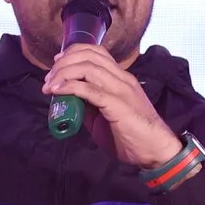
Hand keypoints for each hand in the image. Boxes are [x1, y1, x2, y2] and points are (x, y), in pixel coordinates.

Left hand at [42, 44, 178, 168]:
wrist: (156, 152)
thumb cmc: (133, 137)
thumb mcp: (106, 116)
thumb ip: (90, 105)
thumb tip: (70, 100)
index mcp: (121, 78)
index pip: (97, 52)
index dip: (73, 52)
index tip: (57, 63)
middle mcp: (122, 78)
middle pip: (89, 55)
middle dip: (63, 63)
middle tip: (49, 78)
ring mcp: (121, 89)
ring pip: (88, 68)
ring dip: (63, 73)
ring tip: (50, 85)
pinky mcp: (118, 104)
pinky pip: (90, 89)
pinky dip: (70, 86)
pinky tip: (58, 91)